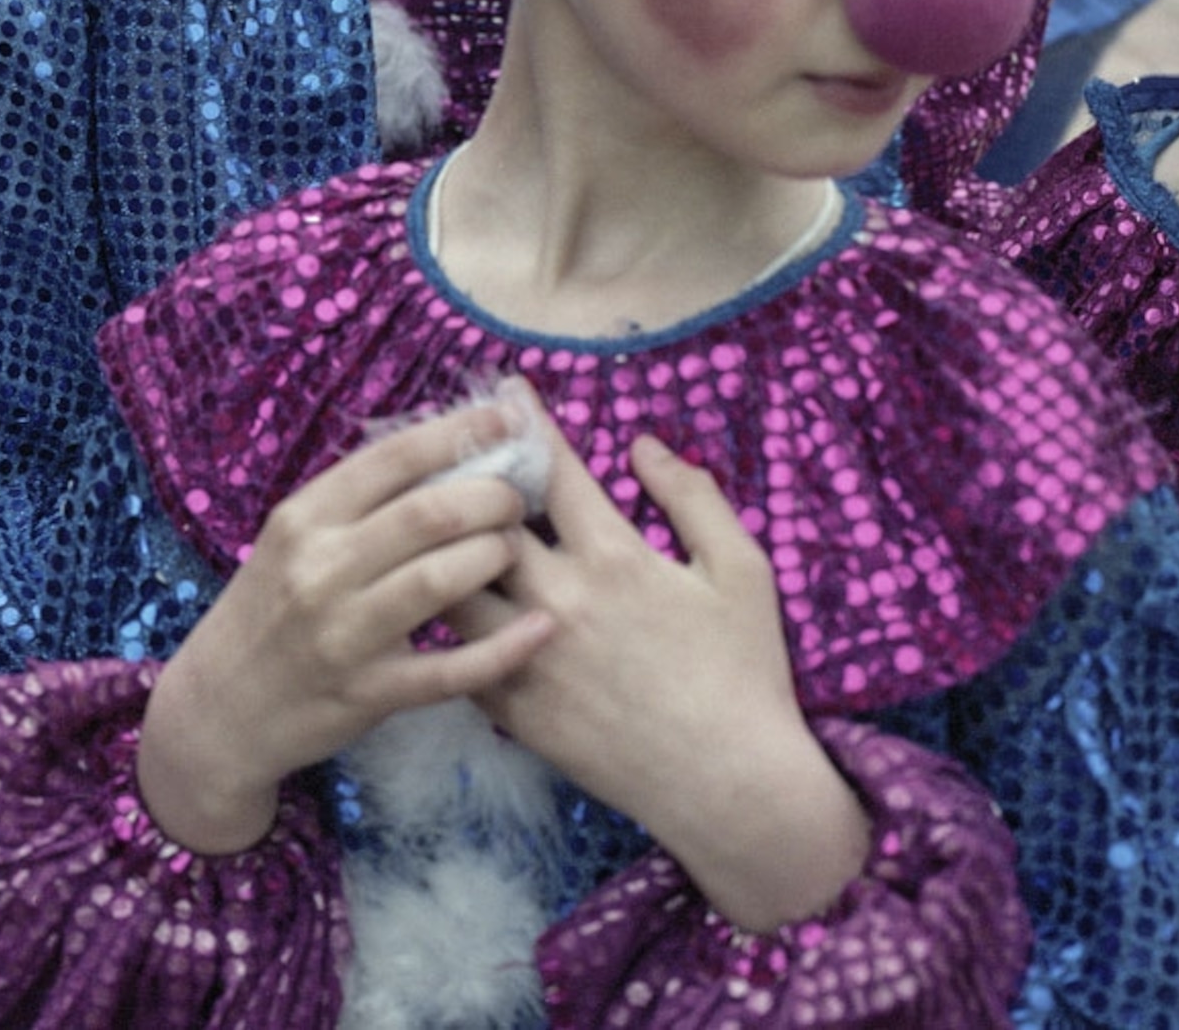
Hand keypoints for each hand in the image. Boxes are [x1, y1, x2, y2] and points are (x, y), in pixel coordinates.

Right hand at [136, 408, 546, 855]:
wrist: (220, 708)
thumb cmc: (268, 611)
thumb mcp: (291, 542)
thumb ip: (354, 503)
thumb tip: (439, 449)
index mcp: (303, 519)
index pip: (391, 458)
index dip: (459, 432)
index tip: (506, 419)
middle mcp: (320, 569)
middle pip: (428, 514)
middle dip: (492, 497)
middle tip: (518, 499)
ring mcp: (343, 634)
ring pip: (441, 580)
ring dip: (496, 556)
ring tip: (516, 548)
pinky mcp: (368, 693)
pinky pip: (450, 668)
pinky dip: (503, 647)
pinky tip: (539, 628)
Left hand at [449, 418, 869, 932]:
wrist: (732, 786)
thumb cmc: (746, 672)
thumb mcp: (741, 571)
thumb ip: (693, 498)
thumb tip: (643, 446)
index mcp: (613, 558)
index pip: (554, 471)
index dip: (526, 422)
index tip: (505, 391)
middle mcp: (559, 599)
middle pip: (482, 521)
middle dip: (465, 478)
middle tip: (452, 453)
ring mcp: (528, 656)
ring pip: (452, 585)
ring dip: (443, 551)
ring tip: (432, 526)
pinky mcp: (513, 710)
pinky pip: (456, 653)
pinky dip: (447, 620)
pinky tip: (442, 601)